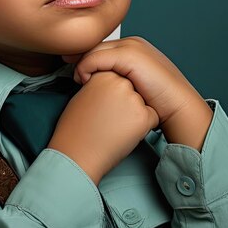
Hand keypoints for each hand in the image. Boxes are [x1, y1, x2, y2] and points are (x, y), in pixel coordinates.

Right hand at [48, 70, 159, 184]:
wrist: (77, 152)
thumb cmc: (76, 128)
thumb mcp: (82, 95)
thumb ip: (99, 86)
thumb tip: (110, 86)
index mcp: (103, 75)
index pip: (118, 77)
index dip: (112, 93)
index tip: (103, 104)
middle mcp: (119, 83)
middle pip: (131, 88)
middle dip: (125, 101)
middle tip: (109, 116)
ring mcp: (132, 99)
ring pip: (142, 102)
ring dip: (133, 113)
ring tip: (114, 125)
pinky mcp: (142, 117)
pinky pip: (151, 117)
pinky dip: (143, 126)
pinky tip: (125, 132)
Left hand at [62, 36, 213, 150]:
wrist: (178, 106)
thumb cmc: (159, 102)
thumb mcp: (135, 85)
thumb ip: (119, 78)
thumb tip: (98, 81)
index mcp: (135, 47)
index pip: (102, 46)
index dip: (85, 56)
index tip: (73, 67)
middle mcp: (132, 43)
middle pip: (96, 45)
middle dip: (79, 56)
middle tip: (66, 66)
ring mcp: (131, 47)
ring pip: (93, 50)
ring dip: (81, 64)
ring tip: (77, 79)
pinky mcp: (129, 56)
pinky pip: (96, 58)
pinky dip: (85, 68)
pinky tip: (82, 80)